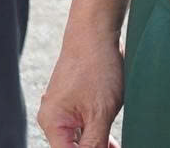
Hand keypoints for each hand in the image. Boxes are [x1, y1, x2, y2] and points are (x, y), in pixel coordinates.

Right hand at [37, 18, 124, 146]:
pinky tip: (114, 143)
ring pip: (80, 142)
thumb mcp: (100, 114)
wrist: (95, 33)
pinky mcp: (74, 105)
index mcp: (52, 122)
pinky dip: (98, 138)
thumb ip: (95, 145)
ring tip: (117, 146)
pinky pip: (83, 130)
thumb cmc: (96, 68)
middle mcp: (52, 119)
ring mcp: (63, 111)